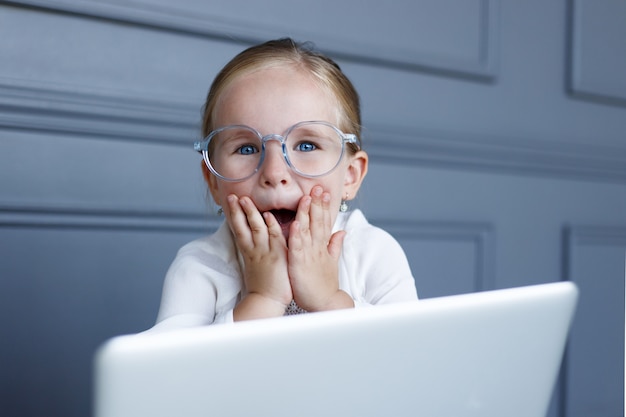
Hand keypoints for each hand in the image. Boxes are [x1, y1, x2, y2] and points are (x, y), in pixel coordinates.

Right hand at [224, 194, 292, 319]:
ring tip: (243, 199)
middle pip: (243, 226)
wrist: (266, 302)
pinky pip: (274, 238)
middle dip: (237, 210)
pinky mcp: (277, 256)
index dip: (235, 216)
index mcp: (249, 252)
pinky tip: (267, 216)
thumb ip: (256, 253)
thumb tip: (253, 245)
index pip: (240, 229)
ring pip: (256, 228)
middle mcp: (254, 250)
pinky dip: (270, 226)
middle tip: (231, 196)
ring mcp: (265, 252)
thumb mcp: (256, 267)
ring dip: (250, 213)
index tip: (231, 203)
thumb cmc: (264, 287)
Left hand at [287, 186, 353, 310]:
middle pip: (318, 222)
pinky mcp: (300, 264)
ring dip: (307, 213)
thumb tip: (342, 231)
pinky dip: (297, 235)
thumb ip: (335, 245)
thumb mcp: (332, 261)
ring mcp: (309, 255)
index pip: (324, 222)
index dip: (324, 206)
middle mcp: (317, 247)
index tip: (324, 191)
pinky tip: (295, 223)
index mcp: (323, 246)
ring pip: (308, 230)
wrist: (325, 303)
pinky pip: (298, 247)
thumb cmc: (325, 284)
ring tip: (306, 197)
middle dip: (317, 204)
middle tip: (317, 187)